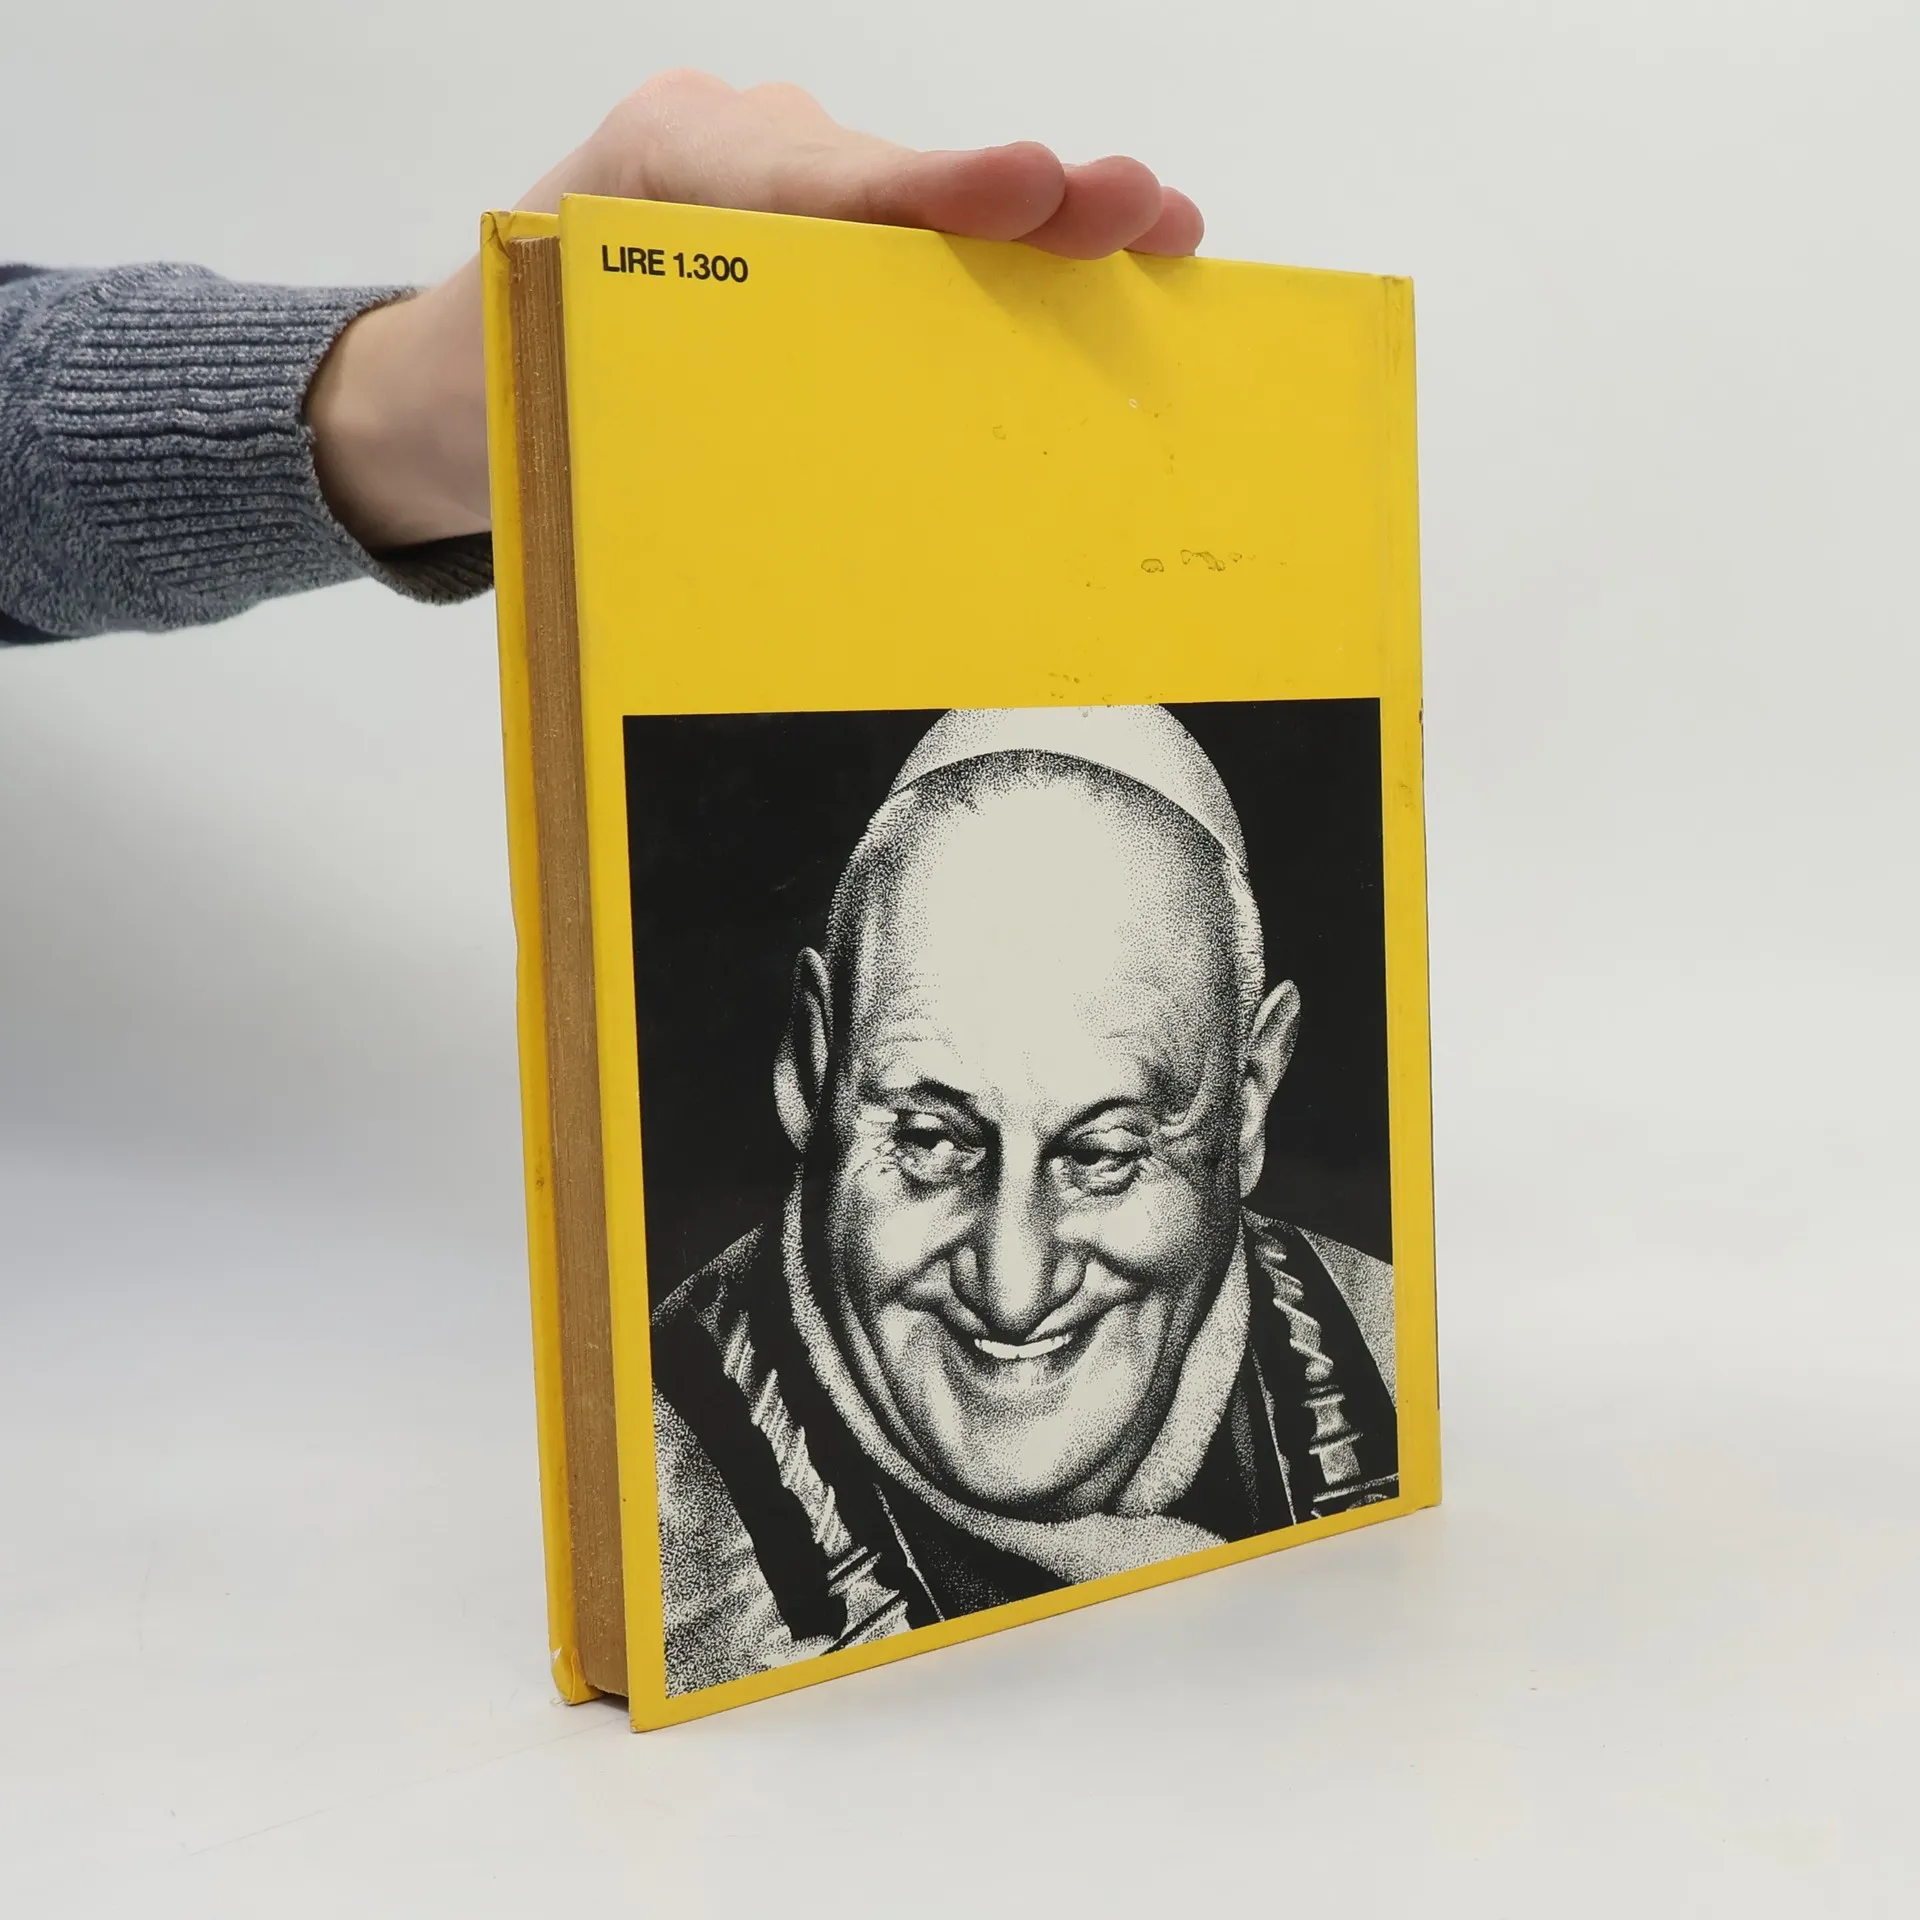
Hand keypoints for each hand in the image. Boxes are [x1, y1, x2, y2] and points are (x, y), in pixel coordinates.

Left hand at [307, 71, 1204, 553]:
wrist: (440, 393)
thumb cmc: (500, 404)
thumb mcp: (569, 409)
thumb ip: (685, 410)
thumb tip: (840, 481)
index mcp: (658, 173)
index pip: (813, 181)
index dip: (929, 193)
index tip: (1024, 192)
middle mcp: (726, 149)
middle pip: (893, 181)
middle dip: (1023, 199)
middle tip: (1144, 211)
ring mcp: (769, 181)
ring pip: (911, 211)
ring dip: (1032, 233)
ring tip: (1150, 239)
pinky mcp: (796, 230)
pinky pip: (899, 243)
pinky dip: (988, 266)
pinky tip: (1084, 274)